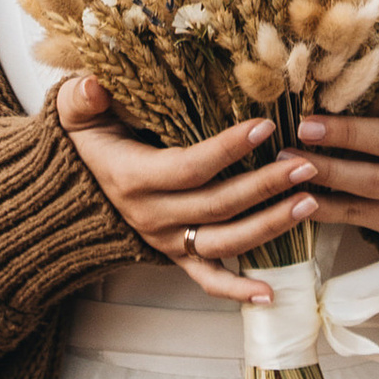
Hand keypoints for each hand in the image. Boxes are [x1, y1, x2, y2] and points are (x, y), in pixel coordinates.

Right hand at [56, 79, 322, 309]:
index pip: (191, 167)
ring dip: (269, 227)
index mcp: (133, 178)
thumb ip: (82, 96)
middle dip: (266, 186)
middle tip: (305, 164)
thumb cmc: (84, 141)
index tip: (266, 126)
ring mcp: (165, 240)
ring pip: (223, 243)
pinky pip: (206, 279)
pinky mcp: (174, 255)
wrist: (69, 191)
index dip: (229, 149)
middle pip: (218, 206)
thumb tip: (95, 85)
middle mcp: (152, 216)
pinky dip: (236, 290)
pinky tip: (271, 294)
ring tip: (310, 202)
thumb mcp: (75, 112)